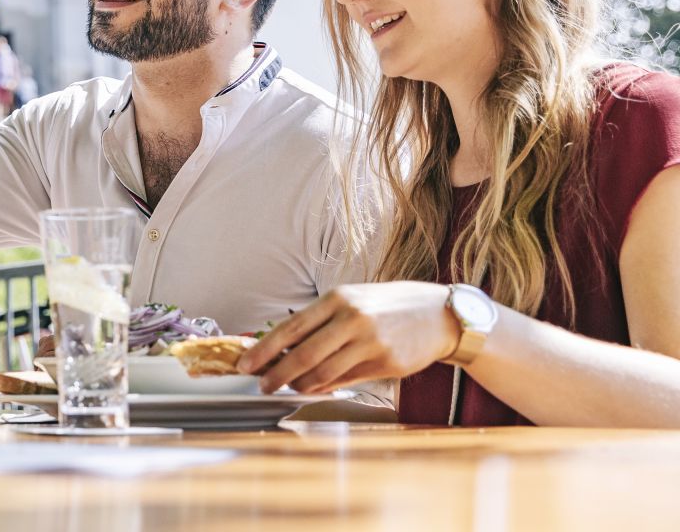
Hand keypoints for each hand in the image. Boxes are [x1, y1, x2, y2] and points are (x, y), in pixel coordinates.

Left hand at [238, 281, 459, 394]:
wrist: (439, 315)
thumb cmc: (387, 306)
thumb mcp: (352, 301)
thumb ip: (320, 323)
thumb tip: (283, 349)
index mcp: (337, 299)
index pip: (291, 328)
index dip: (264, 349)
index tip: (246, 364)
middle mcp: (352, 319)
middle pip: (303, 354)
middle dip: (277, 373)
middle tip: (262, 385)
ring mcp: (370, 342)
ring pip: (324, 372)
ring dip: (301, 384)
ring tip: (288, 388)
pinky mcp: (386, 363)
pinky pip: (346, 379)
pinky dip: (326, 386)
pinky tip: (316, 388)